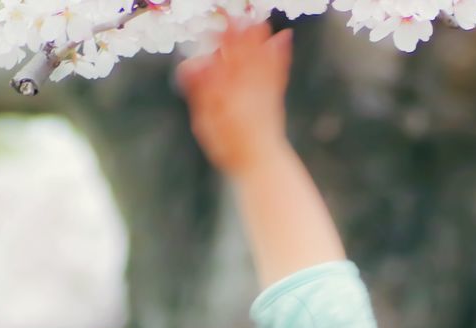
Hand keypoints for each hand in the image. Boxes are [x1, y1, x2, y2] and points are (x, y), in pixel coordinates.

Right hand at [178, 22, 293, 175]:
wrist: (262, 163)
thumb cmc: (229, 147)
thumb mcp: (205, 123)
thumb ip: (199, 93)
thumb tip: (191, 65)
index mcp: (226, 93)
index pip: (220, 61)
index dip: (218, 43)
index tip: (213, 28)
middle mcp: (246, 88)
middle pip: (241, 55)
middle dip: (238, 34)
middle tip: (234, 16)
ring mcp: (263, 91)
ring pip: (261, 59)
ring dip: (260, 38)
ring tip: (260, 20)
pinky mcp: (275, 96)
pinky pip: (279, 71)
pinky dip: (281, 54)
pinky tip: (284, 37)